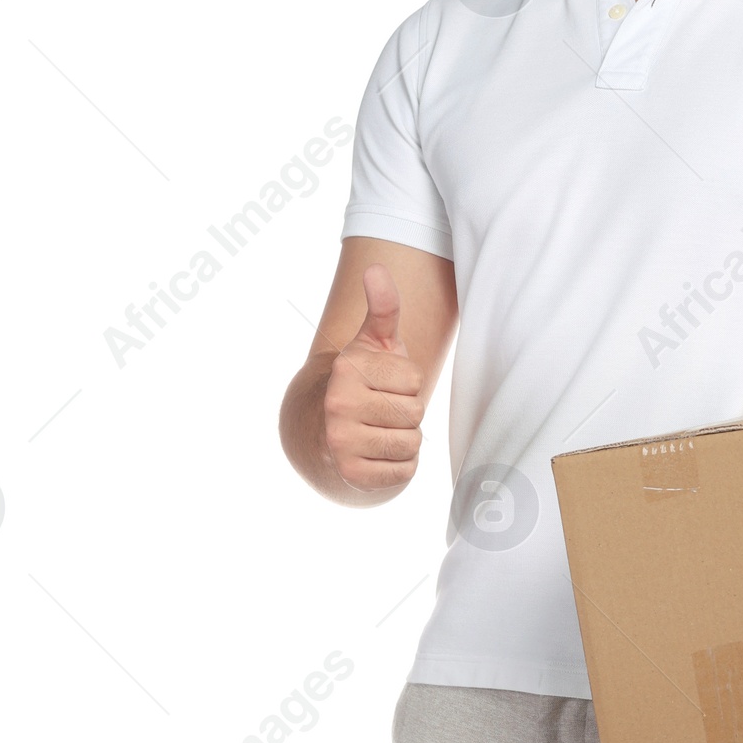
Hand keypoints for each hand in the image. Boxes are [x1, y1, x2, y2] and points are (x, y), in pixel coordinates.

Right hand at [321, 264, 423, 490]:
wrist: (328, 432)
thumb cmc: (365, 383)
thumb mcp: (374, 344)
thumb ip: (383, 308)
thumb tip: (375, 268)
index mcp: (346, 368)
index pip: (414, 380)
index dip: (407, 384)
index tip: (384, 385)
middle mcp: (337, 404)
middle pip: (414, 412)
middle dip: (407, 413)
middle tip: (382, 411)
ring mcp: (341, 442)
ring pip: (411, 442)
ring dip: (404, 440)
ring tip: (380, 432)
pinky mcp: (352, 475)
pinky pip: (404, 472)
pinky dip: (399, 466)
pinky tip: (377, 456)